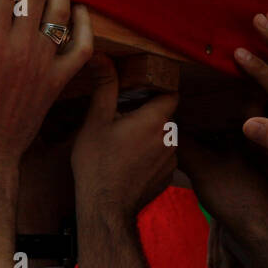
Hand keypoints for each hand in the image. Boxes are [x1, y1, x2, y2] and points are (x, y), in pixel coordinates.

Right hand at [71, 58, 177, 223]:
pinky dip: (151, 156)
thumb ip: (105, 86)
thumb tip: (102, 58)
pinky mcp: (169, 177)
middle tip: (123, 121)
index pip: (170, 93)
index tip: (139, 94)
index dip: (157, 91)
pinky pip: (164, 157)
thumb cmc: (97, 164)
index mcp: (155, 119)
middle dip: (148, 115)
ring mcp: (172, 159)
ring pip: (165, 137)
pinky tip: (130, 163)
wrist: (105, 209)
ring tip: (125, 144)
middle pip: (165, 115)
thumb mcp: (96, 120)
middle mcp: (170, 137)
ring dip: (151, 136)